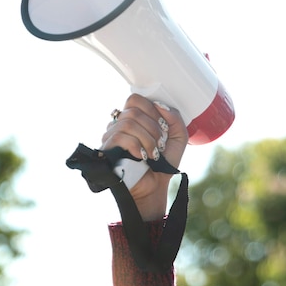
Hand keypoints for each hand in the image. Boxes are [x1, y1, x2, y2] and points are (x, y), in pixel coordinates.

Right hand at [100, 94, 187, 220]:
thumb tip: (159, 105)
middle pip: (133, 111)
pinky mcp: (107, 150)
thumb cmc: (164, 162)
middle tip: (159, 144)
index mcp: (133, 118)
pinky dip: (137, 146)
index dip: (151, 109)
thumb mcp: (178, 137)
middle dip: (153, 128)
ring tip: (153, 154)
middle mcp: (119, 125)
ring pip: (128, 123)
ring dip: (147, 139)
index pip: (134, 99)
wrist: (155, 187)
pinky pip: (120, 137)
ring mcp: (110, 137)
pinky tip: (142, 156)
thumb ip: (174, 118)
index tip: (162, 126)